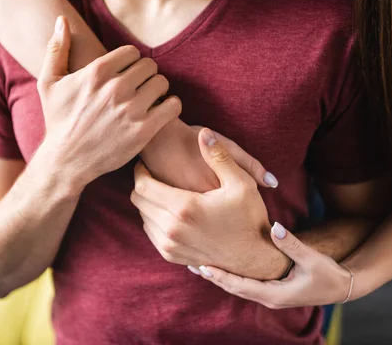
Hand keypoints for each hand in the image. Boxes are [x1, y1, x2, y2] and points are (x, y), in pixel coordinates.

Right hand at [38, 17, 181, 187]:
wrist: (66, 160)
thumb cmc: (58, 120)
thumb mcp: (48, 83)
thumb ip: (56, 48)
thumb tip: (61, 20)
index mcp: (96, 72)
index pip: (132, 52)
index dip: (131, 62)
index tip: (126, 74)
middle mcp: (115, 88)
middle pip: (149, 66)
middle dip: (145, 75)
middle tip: (139, 88)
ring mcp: (131, 110)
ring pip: (162, 83)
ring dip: (158, 90)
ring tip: (148, 99)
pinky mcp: (144, 130)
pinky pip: (173, 106)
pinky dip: (170, 106)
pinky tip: (160, 111)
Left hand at [131, 128, 289, 279]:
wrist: (253, 257)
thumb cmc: (249, 217)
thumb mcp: (241, 183)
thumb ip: (219, 156)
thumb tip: (204, 133)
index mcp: (185, 208)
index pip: (142, 185)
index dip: (140, 171)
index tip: (146, 164)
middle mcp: (172, 229)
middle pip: (138, 200)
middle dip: (142, 184)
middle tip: (152, 174)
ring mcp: (170, 245)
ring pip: (142, 216)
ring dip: (148, 202)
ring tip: (162, 191)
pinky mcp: (171, 255)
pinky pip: (150, 232)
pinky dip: (153, 219)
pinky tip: (168, 210)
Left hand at [200, 222, 352, 308]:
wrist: (342, 285)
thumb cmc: (328, 273)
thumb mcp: (312, 259)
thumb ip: (292, 244)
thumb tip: (275, 228)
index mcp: (274, 294)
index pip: (239, 286)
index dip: (220, 276)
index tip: (201, 266)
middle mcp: (267, 296)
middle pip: (233, 287)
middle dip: (212, 276)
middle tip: (190, 263)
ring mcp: (268, 293)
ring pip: (237, 285)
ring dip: (218, 275)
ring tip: (197, 262)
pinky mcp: (270, 288)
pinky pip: (244, 282)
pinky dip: (229, 274)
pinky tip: (219, 262)